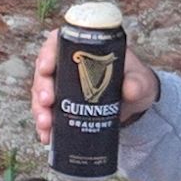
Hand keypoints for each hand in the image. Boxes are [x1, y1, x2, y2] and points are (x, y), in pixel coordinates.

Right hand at [26, 33, 154, 150]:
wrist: (136, 105)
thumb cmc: (136, 83)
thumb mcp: (140, 80)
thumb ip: (137, 83)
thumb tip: (130, 89)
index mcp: (81, 49)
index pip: (56, 44)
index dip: (46, 54)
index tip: (46, 68)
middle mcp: (66, 66)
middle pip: (44, 73)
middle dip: (41, 88)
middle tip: (47, 102)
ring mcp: (61, 87)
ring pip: (41, 95)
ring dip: (40, 110)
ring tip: (46, 125)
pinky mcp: (62, 107)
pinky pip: (47, 114)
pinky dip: (45, 127)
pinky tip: (46, 136)